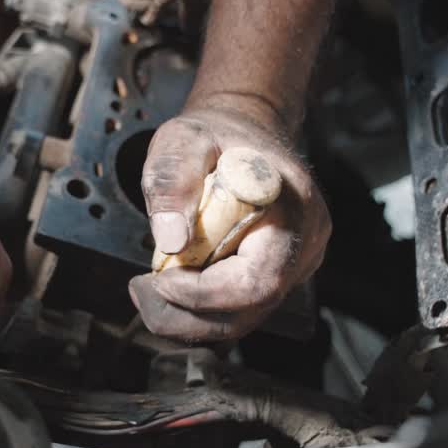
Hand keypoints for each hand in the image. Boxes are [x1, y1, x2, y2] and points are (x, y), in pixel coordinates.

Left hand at [129, 100, 330, 340]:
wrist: (244, 130)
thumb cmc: (216, 134)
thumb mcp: (182, 140)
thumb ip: (173, 181)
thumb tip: (171, 240)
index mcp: (291, 205)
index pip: (255, 279)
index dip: (202, 293)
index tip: (157, 279)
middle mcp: (306, 240)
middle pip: (252, 307)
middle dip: (187, 313)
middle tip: (140, 293)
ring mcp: (299, 261)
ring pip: (246, 316)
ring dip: (189, 317)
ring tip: (148, 291)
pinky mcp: (282, 273)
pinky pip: (243, 307)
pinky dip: (202, 310)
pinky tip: (171, 288)